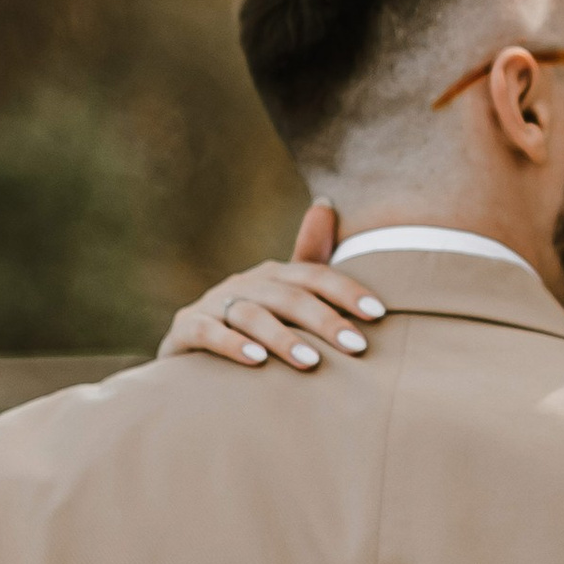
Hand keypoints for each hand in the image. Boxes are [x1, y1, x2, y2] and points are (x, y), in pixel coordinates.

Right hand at [158, 203, 390, 372]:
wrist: (191, 362)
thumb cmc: (251, 330)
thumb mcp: (282, 300)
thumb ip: (309, 261)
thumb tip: (326, 201)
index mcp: (273, 276)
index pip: (314, 276)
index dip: (346, 291)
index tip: (378, 313)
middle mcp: (243, 283)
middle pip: (288, 295)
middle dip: (325, 319)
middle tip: (356, 346)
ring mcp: (211, 304)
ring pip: (251, 314)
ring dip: (282, 337)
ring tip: (311, 362)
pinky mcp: (185, 329)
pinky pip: (207, 332)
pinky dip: (232, 344)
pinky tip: (257, 361)